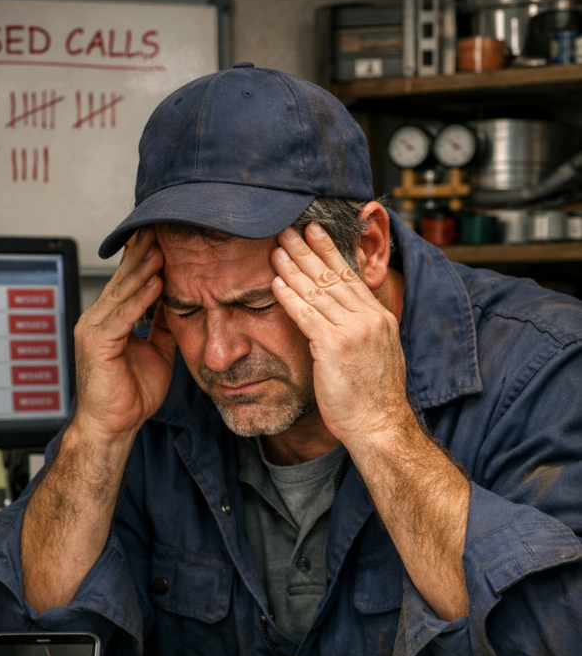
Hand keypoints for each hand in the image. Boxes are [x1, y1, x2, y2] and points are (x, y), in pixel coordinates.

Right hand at [73, 229, 175, 441]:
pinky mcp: (98, 343)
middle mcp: (96, 319)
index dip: (142, 259)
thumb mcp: (156, 353)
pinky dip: (140, 298)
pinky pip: (122, 316)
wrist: (112, 427)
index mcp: (108, 320)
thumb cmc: (130, 396)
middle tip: (159, 228)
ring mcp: (93, 329)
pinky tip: (155, 283)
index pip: (126, 282)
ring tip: (160, 249)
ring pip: (121, 293)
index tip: (160, 237)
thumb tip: (176, 304)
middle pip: (122, 280)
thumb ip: (161, 327)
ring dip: (142, 270)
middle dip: (141, 254)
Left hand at [271, 223, 411, 448]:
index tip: (315, 233)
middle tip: (289, 230)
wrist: (379, 425)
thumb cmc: (373, 399)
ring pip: (318, 292)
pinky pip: (307, 315)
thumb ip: (361, 331)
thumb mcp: (376, 355)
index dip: (330, 252)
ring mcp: (353, 331)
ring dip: (294, 268)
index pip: (351, 277)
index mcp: (379, 319)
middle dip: (308, 251)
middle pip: (333, 277)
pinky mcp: (334, 346)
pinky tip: (276, 283)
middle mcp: (369, 319)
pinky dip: (290, 297)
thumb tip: (343, 317)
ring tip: (276, 250)